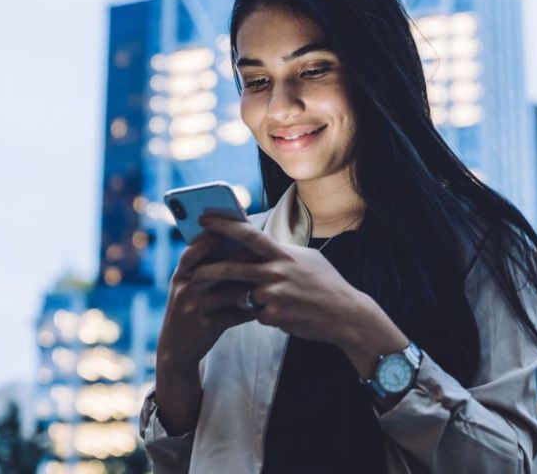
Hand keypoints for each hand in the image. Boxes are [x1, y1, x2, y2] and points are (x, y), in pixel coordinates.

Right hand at [157, 231, 258, 374]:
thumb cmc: (190, 309)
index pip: (194, 251)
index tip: (233, 227)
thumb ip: (205, 267)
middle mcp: (185, 289)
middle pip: (217, 268)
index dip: (212, 238)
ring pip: (231, 291)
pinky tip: (268, 304)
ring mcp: (196, 308)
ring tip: (273, 276)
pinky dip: (253, 307)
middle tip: (264, 251)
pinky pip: (237, 313)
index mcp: (180, 275)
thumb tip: (236, 242)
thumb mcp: (188, 287)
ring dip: (253, 283)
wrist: (176, 349)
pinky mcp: (208, 326)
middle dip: (242, 258)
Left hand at [192, 215, 371, 346]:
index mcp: (284, 254)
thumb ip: (282, 253)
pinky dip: (264, 314)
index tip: (204, 218)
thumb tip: (263, 244)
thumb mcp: (307, 259)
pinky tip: (284, 315)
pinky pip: (257, 314)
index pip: (248, 234)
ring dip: (239, 297)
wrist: (346, 315)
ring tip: (231, 294)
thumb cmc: (328, 284)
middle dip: (209, 268)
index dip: (224, 225)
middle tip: (190, 269)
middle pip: (233, 267)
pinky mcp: (274, 317)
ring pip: (243, 294)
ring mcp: (274, 295)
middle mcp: (277, 272)